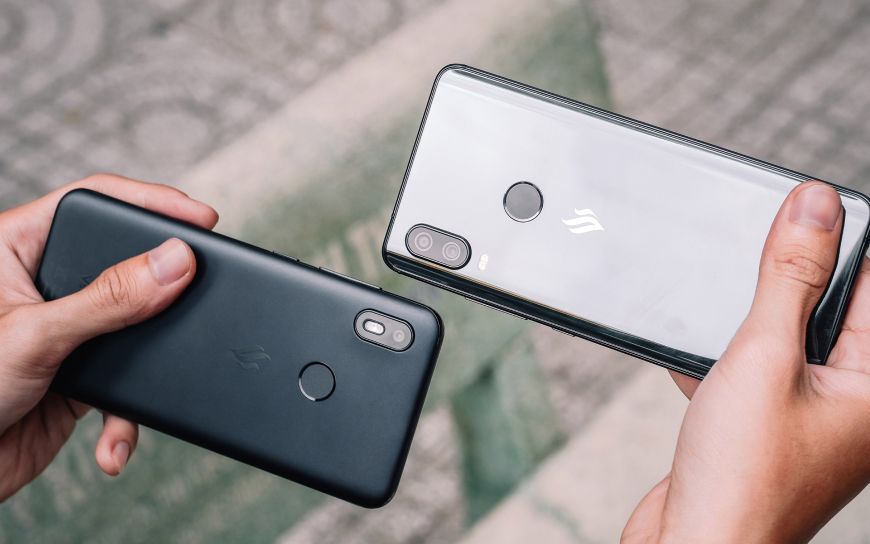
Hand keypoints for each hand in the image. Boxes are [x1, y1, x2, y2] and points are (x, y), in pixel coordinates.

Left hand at [0, 174, 217, 501]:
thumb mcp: (36, 335)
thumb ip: (108, 299)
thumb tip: (174, 262)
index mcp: (17, 247)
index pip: (94, 201)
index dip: (151, 202)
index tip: (201, 220)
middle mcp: (45, 283)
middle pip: (126, 260)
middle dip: (164, 285)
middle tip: (204, 283)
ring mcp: (67, 329)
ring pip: (136, 325)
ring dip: (149, 363)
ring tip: (161, 374)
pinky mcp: (80, 374)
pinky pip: (128, 382)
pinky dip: (128, 416)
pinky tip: (113, 440)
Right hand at [622, 181, 869, 542]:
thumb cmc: (741, 479)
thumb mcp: (764, 356)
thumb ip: (789, 277)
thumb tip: (814, 206)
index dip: (841, 240)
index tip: (806, 206)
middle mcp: (850, 403)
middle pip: (831, 310)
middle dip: (790, 275)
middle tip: (756, 245)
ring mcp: (805, 418)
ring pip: (785, 340)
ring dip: (750, 319)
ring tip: (721, 305)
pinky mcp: (762, 429)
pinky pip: (751, 372)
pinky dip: (722, 357)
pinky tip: (695, 357)